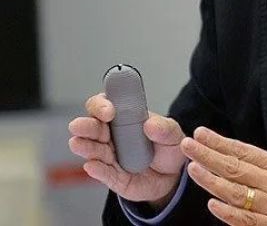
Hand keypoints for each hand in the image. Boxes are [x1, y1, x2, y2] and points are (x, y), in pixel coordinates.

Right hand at [68, 92, 186, 206]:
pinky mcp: (113, 177)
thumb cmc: (167, 148)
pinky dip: (97, 169)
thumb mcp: (173, 134)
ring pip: (93, 150)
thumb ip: (165, 128)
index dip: (101, 105)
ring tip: (77, 143)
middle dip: (85, 125)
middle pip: (93, 127)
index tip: (108, 110)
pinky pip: (103, 173)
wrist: (171, 177)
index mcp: (124, 118)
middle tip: (79, 125)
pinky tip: (91, 165)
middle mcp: (112, 136)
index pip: (105, 105)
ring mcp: (110, 157)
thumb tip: (150, 124)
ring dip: (85, 146)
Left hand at [181, 102, 266, 225]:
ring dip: (210, 181)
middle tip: (187, 145)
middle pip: (232, 169)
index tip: (202, 133)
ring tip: (193, 169)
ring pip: (232, 193)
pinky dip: (227, 214)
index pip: (243, 150)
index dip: (220, 142)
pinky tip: (212, 205)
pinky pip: (244, 220)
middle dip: (207, 156)